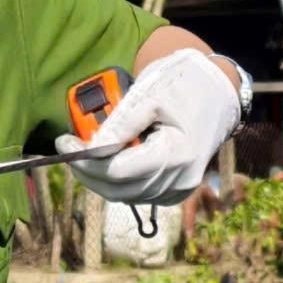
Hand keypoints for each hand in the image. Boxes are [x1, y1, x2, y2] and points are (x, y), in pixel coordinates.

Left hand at [54, 49, 241, 204]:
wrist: (218, 90)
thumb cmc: (184, 85)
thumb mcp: (149, 94)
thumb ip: (120, 125)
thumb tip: (89, 147)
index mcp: (177, 153)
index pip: (118, 171)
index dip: (86, 161)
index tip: (64, 142)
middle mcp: (181, 178)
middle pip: (120, 189)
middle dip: (88, 172)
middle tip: (69, 150)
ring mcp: (181, 188)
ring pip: (127, 197)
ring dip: (100, 180)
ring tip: (85, 155)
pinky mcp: (178, 190)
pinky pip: (140, 195)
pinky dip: (119, 184)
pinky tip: (107, 164)